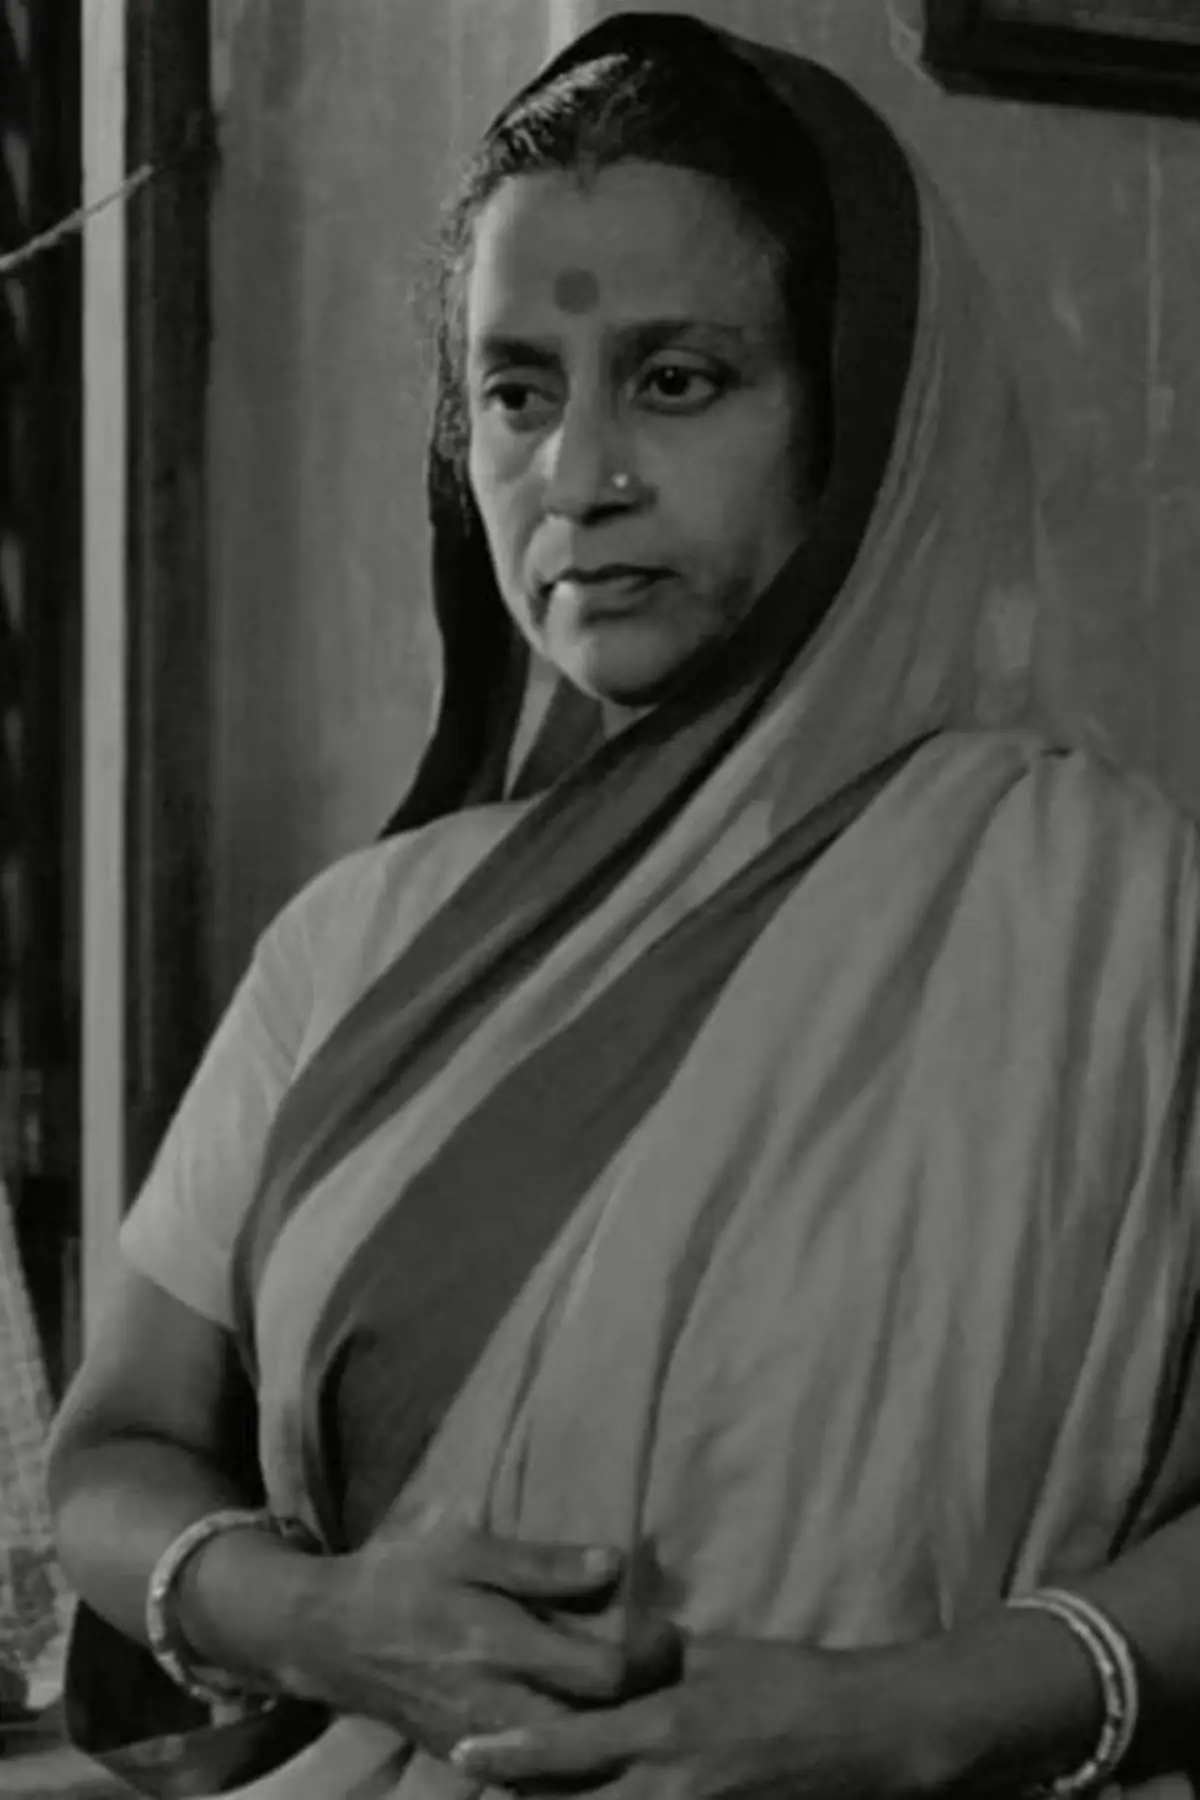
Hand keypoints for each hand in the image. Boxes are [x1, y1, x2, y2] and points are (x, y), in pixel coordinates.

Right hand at [295, 1504, 680, 1755]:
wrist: (329, 1638)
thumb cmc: (403, 1578)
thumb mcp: (468, 1549)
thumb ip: (542, 1563)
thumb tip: (615, 1563)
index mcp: (500, 1644)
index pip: (600, 1673)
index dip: (647, 1656)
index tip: (670, 1634)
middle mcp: (495, 1706)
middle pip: (592, 1734)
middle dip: (636, 1711)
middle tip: (665, 1681)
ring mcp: (478, 1744)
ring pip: (564, 1769)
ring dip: (607, 1747)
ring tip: (640, 1714)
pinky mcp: (463, 1763)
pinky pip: (531, 1783)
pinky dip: (567, 1771)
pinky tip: (592, 1749)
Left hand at [450, 1632, 922, 1799]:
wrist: (865, 1735)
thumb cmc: (790, 1679)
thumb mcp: (716, 1652)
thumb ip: (655, 1655)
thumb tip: (608, 1643)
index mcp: (665, 1728)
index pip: (570, 1748)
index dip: (511, 1753)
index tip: (463, 1751)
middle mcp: (669, 1787)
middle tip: (483, 1789)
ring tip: (526, 1798)